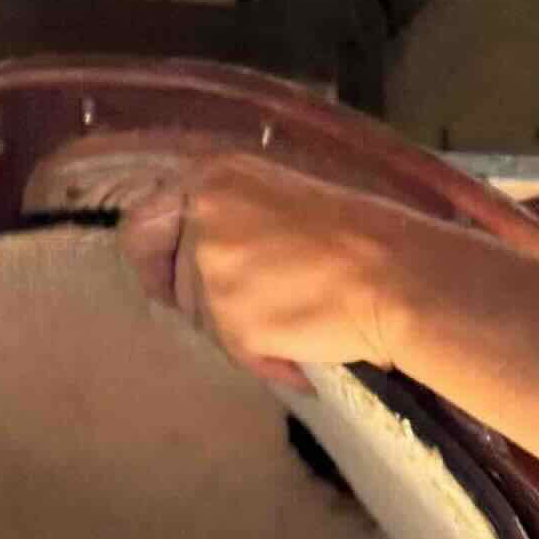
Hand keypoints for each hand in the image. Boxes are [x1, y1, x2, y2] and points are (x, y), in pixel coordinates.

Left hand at [122, 153, 420, 396]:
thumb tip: (195, 257)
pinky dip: (271, 360)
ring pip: (205, 324)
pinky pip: (239, 354)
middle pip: (174, 284)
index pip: (141, 224)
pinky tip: (307, 342)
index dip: (154, 262)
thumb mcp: (280, 199)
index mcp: (212, 178)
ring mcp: (213, 270)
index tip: (170, 284)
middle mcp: (201, 217)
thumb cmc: (360, 239)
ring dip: (246, 334)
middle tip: (267, 307)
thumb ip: (230, 218)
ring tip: (301, 318)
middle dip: (210, 307)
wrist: (396, 274)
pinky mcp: (232, 320)